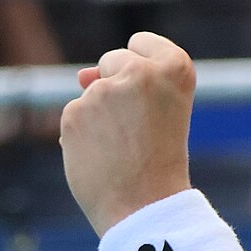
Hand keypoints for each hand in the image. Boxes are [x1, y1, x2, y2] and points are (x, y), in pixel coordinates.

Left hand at [60, 31, 195, 235]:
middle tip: (137, 129)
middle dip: (115, 86)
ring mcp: (103, 91)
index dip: (141, 70)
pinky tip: (100, 155)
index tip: (150, 98)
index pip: (142, 42)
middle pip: (112, 60)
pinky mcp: (74, 111)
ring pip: (91, 91)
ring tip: (121, 148)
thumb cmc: (159, 161)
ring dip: (99, 114)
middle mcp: (140, 72)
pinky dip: (82, 133)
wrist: (144, 208)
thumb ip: (128, 81)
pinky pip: (74, 114)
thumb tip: (81, 75)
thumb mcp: (162, 110)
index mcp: (176, 67)